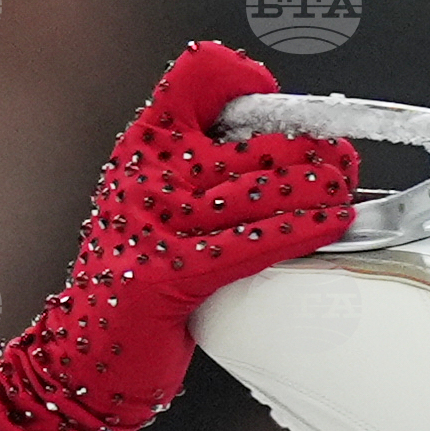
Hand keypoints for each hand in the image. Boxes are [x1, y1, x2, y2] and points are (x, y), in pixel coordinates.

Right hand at [30, 41, 358, 424]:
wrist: (85, 355)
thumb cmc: (134, 283)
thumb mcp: (156, 205)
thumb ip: (201, 170)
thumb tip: (278, 148)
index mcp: (143, 147)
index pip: (197, 76)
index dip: (245, 80)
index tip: (276, 106)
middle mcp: (147, 175)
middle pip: (249, 135)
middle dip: (309, 145)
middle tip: (340, 158)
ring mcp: (157, 224)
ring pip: (260, 188)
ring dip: (316, 186)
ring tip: (344, 188)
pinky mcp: (171, 274)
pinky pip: (252, 243)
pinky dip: (301, 231)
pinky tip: (332, 225)